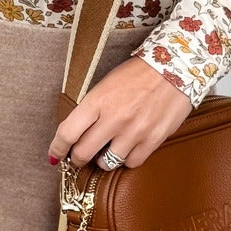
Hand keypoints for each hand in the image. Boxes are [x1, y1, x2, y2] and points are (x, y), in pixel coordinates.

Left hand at [48, 56, 193, 170]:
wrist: (176, 68)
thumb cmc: (138, 74)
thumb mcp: (106, 84)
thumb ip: (91, 109)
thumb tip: (75, 134)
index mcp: (98, 100)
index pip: (68, 132)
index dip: (57, 148)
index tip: (54, 155)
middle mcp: (114, 118)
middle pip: (83, 153)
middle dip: (77, 158)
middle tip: (80, 156)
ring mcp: (134, 131)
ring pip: (107, 163)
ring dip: (102, 160)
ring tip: (107, 151)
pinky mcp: (153, 140)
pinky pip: (131, 163)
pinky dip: (126, 159)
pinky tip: (128, 148)